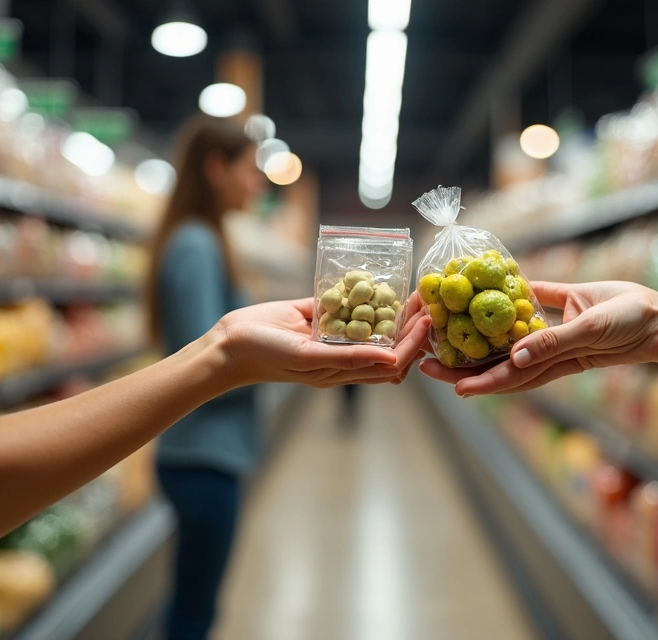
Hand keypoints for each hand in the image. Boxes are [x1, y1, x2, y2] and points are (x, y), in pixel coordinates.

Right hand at [212, 296, 430, 387]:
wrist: (229, 343)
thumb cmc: (267, 356)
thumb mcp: (310, 358)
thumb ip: (350, 359)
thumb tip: (393, 360)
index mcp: (342, 371)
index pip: (390, 360)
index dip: (412, 342)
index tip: (427, 320)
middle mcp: (340, 354)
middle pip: (386, 341)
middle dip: (410, 323)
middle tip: (428, 300)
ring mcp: (329, 334)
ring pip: (370, 322)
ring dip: (392, 308)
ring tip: (412, 290)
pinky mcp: (315, 314)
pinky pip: (344, 304)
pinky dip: (362, 294)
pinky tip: (378, 280)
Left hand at [419, 281, 657, 394]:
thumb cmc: (631, 328)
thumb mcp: (592, 331)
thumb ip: (555, 341)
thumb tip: (515, 357)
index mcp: (554, 362)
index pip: (509, 376)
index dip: (479, 381)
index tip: (449, 385)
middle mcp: (548, 349)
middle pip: (498, 360)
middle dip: (463, 363)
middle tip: (425, 358)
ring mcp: (555, 328)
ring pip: (508, 332)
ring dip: (479, 332)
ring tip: (445, 327)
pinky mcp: (565, 304)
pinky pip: (533, 300)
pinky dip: (512, 294)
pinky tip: (487, 284)